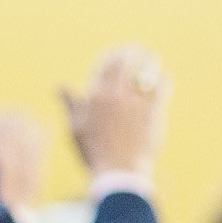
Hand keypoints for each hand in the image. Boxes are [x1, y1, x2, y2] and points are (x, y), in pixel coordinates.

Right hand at [60, 45, 167, 177]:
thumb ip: (70, 104)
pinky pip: (160, 87)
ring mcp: (136, 103)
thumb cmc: (93, 152)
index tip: (118, 52)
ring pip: (146, 72)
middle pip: (127, 63)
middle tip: (137, 50)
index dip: (113, 55)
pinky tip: (163, 77)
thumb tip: (59, 86)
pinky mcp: (153, 112)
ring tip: (152, 59)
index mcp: (95, 97)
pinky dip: (162, 79)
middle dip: (133, 53)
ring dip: (149, 62)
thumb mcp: (75, 128)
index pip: (105, 65)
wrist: (118, 172)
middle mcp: (115, 96)